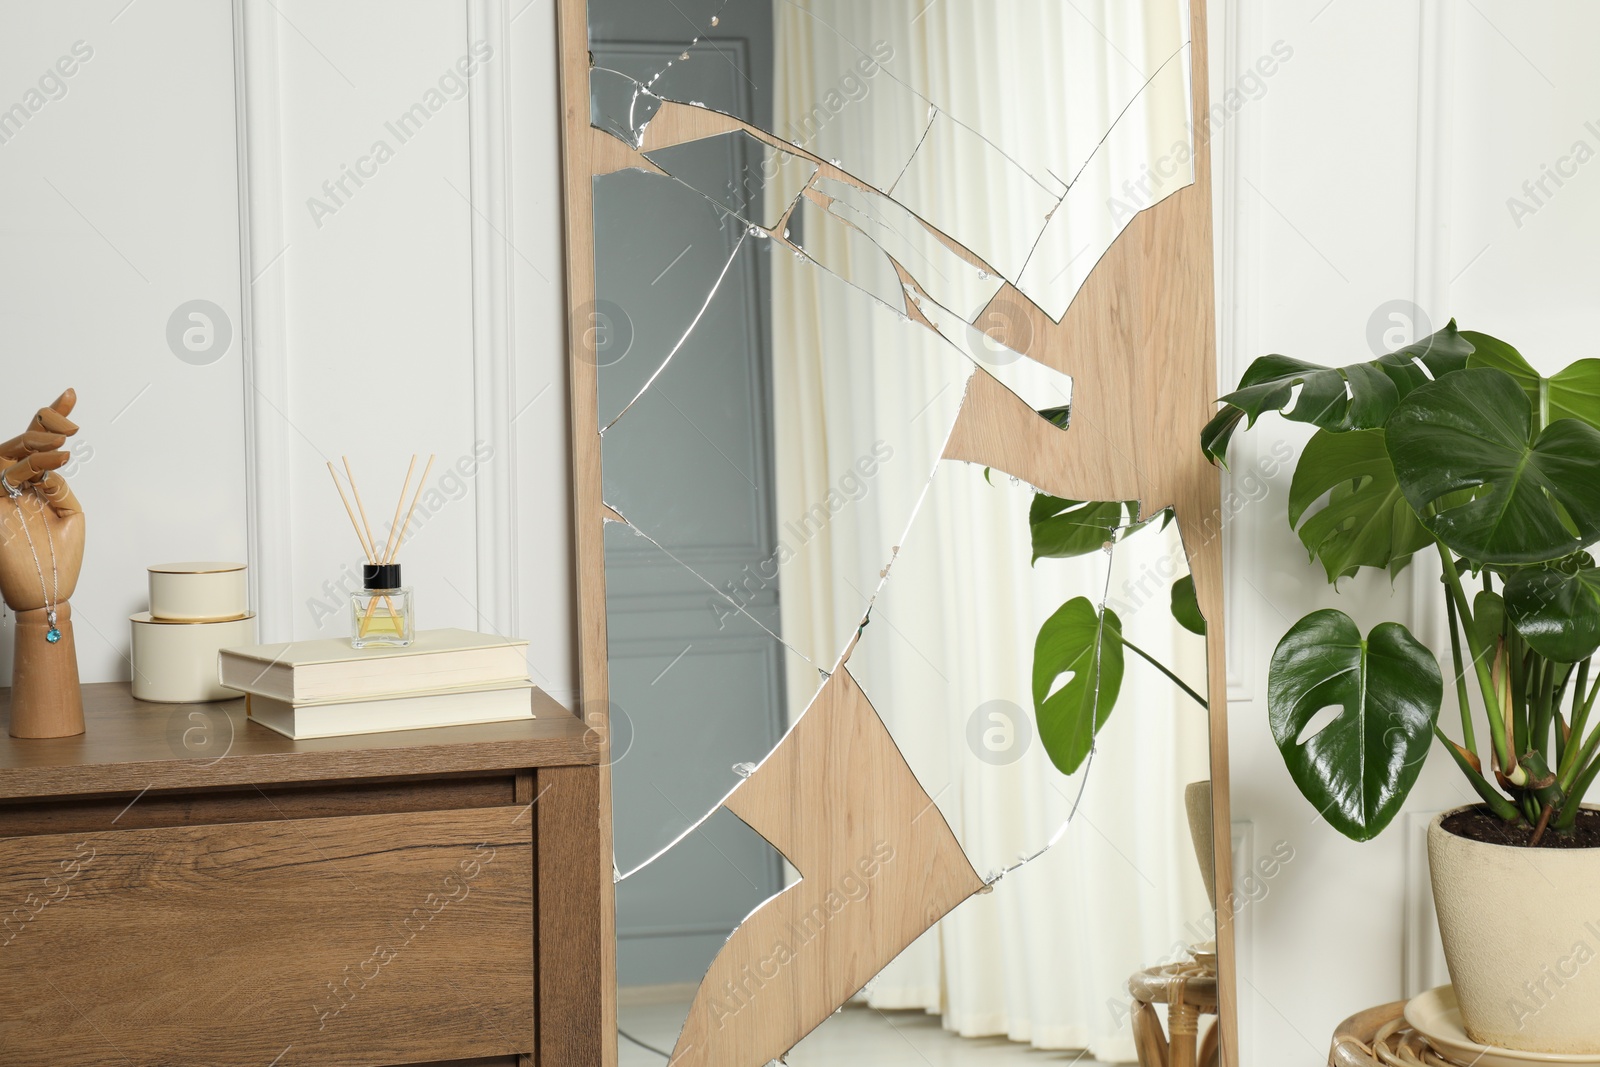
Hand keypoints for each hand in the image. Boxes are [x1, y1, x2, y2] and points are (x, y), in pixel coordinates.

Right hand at [0, 390, 84, 610]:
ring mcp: (3, 497)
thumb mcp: (70, 517)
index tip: (70, 393)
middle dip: (44, 427)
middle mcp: (17, 487)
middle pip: (21, 444)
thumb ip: (60, 488)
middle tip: (67, 425)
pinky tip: (46, 469)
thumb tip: (53, 468)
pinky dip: (22, 469)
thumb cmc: (57, 561)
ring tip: (60, 448)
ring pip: (8, 457)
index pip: (41, 444)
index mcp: (37, 485)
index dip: (53, 417)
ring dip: (35, 448)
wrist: (46, 594)